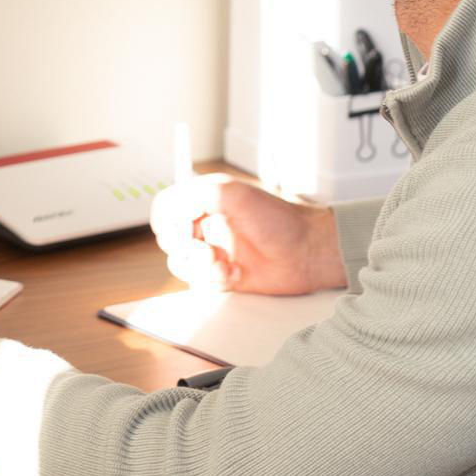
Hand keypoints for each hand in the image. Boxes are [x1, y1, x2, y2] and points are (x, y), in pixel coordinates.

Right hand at [149, 174, 345, 295]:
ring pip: (180, 263)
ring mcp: (214, 250)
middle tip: (204, 250)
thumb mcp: (231, 194)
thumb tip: (170, 218)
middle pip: (168, 237)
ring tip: (220, 264)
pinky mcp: (223, 274)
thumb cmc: (278, 218)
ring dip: (197, 266)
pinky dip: (212, 280)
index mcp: (206, 199)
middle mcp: (207, 224)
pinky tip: (234, 274)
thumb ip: (193, 196)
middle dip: (182, 247)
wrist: (308, 252)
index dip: (168, 221)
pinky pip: (200, 282)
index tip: (184, 229)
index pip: (167, 208)